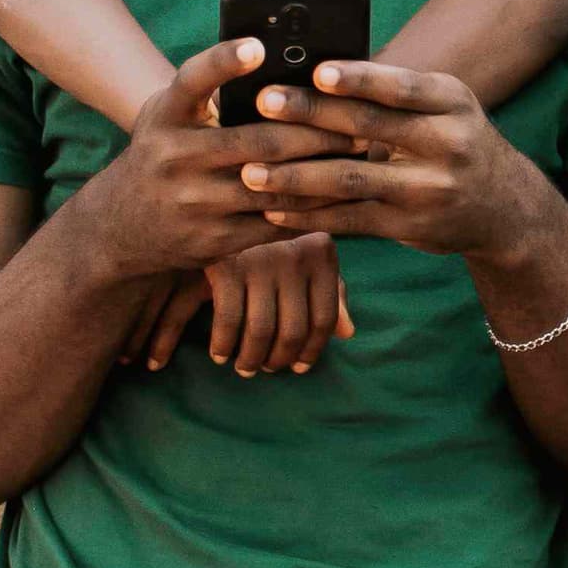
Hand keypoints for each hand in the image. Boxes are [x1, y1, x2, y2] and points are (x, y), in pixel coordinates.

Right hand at [69, 38, 357, 283]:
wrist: (122, 228)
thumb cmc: (166, 152)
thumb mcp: (171, 116)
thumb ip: (212, 92)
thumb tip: (285, 59)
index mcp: (166, 117)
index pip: (192, 81)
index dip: (223, 61)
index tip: (258, 45)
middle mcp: (174, 158)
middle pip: (259, 141)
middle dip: (315, 132)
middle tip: (358, 120)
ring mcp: (194, 203)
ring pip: (275, 185)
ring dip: (324, 170)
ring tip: (361, 153)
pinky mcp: (215, 240)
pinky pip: (276, 222)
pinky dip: (313, 208)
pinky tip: (341, 193)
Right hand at [138, 230, 355, 376]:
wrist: (221, 198)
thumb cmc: (271, 236)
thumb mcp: (307, 254)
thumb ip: (331, 291)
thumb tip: (349, 332)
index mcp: (321, 254)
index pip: (324, 318)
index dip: (313, 350)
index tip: (300, 367)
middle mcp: (295, 256)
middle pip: (292, 331)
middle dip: (278, 360)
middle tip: (266, 369)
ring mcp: (260, 259)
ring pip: (259, 332)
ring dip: (250, 359)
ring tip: (244, 366)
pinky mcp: (225, 264)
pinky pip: (227, 321)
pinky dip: (222, 345)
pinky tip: (218, 354)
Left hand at [244, 59, 567, 263]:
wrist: (504, 209)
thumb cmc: (454, 141)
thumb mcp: (444, 107)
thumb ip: (393, 94)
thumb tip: (314, 73)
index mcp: (451, 102)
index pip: (402, 87)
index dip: (359, 79)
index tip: (316, 71)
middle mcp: (447, 144)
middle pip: (369, 127)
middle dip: (311, 114)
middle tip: (263, 103)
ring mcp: (429, 189)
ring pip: (351, 179)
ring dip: (295, 176)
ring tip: (250, 171)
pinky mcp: (410, 227)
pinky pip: (350, 219)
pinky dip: (308, 215)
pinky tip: (273, 208)